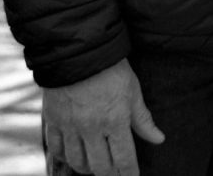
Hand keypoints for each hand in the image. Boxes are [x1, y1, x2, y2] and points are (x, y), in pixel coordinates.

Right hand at [42, 58, 164, 175]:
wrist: (80, 49)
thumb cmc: (111, 68)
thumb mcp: (133, 90)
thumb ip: (143, 119)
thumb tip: (159, 139)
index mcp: (115, 121)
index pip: (124, 160)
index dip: (130, 174)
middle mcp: (91, 128)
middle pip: (100, 167)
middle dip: (110, 173)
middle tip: (115, 171)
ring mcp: (70, 126)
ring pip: (78, 162)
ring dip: (87, 167)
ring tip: (95, 164)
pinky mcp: (53, 120)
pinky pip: (57, 149)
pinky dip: (65, 156)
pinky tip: (73, 154)